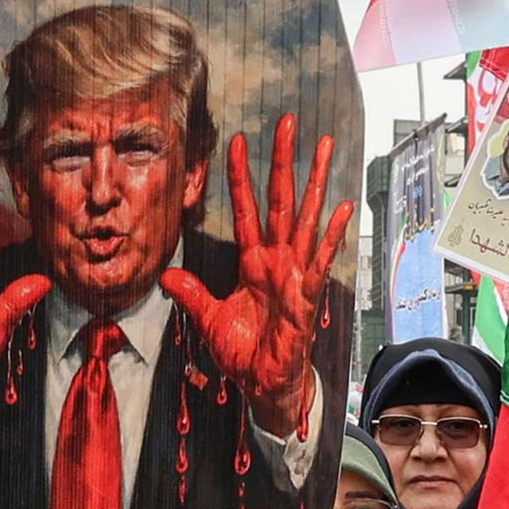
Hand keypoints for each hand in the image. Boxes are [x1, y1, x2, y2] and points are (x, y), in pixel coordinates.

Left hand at [163, 113, 353, 438]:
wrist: (264, 387)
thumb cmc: (245, 354)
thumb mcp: (209, 319)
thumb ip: (190, 294)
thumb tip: (166, 274)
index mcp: (254, 263)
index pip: (246, 210)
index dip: (241, 178)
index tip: (238, 143)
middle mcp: (278, 261)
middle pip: (281, 201)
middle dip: (283, 161)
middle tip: (288, 121)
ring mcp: (295, 275)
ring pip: (307, 219)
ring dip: (316, 181)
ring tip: (326, 146)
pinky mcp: (306, 298)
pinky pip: (319, 262)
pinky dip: (332, 236)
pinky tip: (343, 208)